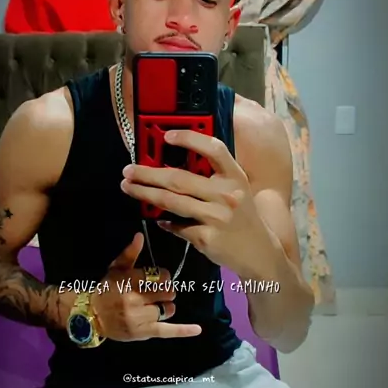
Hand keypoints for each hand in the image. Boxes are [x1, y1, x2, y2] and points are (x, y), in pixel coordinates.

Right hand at [93, 232, 201, 340]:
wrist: (92, 315)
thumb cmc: (107, 289)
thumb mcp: (116, 268)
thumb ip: (130, 253)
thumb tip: (140, 235)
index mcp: (129, 281)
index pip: (160, 276)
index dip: (163, 276)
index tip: (158, 278)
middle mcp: (135, 300)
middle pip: (167, 292)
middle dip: (165, 291)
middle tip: (156, 293)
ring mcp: (139, 318)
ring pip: (168, 309)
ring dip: (165, 307)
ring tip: (153, 306)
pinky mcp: (143, 332)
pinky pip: (167, 330)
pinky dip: (183, 330)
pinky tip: (197, 329)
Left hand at [120, 130, 257, 272]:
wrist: (258, 252)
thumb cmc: (242, 215)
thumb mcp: (236, 189)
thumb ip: (212, 175)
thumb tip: (172, 164)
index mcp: (235, 177)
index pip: (214, 150)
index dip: (190, 139)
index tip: (166, 135)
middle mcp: (227, 195)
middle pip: (179, 178)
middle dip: (148, 173)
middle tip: (128, 170)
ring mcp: (217, 217)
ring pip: (171, 201)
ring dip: (145, 194)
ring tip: (129, 188)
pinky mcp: (206, 238)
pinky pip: (177, 226)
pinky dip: (164, 222)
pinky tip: (156, 218)